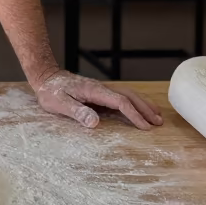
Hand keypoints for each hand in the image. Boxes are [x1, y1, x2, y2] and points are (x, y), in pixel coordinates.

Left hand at [32, 69, 162, 130]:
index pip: (119, 102)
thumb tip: (95, 123)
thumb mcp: (60, 104)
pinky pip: (121, 98)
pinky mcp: (99, 93)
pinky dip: (134, 103)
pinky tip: (139, 110)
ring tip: (157, 116)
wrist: (46, 77)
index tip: (145, 127)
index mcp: (94, 90)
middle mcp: (101, 88)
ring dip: (143, 105)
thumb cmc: (51, 92)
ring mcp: (101, 90)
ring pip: (128, 95)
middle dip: (145, 109)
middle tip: (159, 122)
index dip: (133, 114)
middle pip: (129, 96)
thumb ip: (77, 112)